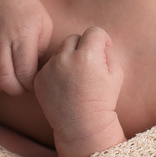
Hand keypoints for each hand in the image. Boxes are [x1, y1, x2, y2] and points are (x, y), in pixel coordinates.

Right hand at [0, 0, 52, 94]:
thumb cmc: (29, 9)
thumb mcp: (45, 25)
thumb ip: (43, 50)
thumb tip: (38, 73)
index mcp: (23, 36)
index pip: (25, 72)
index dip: (31, 83)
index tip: (36, 79)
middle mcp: (2, 42)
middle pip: (5, 79)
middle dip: (17, 89)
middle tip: (25, 85)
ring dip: (3, 87)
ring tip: (14, 82)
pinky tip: (1, 78)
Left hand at [35, 27, 124, 156]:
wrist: (82, 125)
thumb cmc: (103, 99)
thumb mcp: (116, 74)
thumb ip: (109, 52)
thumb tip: (99, 42)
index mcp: (88, 56)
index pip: (94, 32)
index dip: (102, 39)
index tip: (103, 50)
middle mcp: (66, 58)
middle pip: (74, 38)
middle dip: (83, 46)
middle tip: (89, 65)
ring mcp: (50, 68)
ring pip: (60, 51)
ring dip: (68, 58)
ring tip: (76, 78)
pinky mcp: (39, 78)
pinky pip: (49, 65)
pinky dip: (56, 71)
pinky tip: (64, 86)